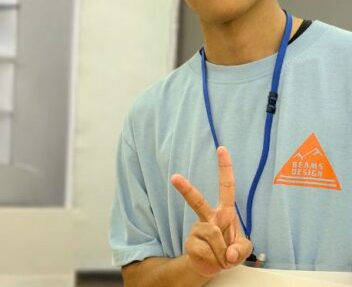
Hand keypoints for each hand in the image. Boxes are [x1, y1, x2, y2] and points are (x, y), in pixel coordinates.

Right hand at [170, 146, 252, 277]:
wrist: (212, 267)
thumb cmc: (229, 250)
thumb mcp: (243, 249)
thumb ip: (242, 249)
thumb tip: (230, 253)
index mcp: (224, 213)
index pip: (226, 187)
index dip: (225, 168)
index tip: (221, 149)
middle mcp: (209, 217)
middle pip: (196, 201)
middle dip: (185, 189)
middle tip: (174, 177)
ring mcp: (197, 229)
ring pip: (213, 235)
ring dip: (222, 252)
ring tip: (222, 257)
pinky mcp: (190, 243)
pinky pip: (206, 250)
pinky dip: (215, 260)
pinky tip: (213, 260)